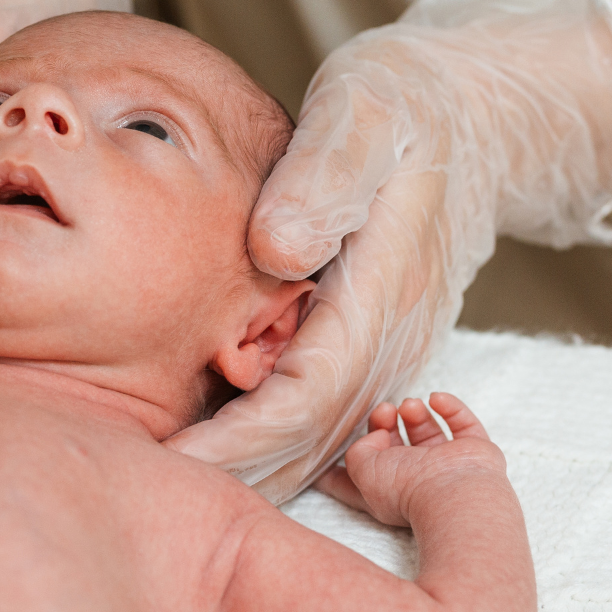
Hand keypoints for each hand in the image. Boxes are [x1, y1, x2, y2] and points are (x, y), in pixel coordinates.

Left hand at [168, 0, 611, 501]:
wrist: (474, 112)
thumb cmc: (402, 103)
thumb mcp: (363, 112)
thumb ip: (323, 177)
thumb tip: (276, 250)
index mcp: (380, 295)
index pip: (303, 398)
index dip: (235, 442)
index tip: (164, 471)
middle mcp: (389, 342)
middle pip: (306, 445)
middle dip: (227, 484)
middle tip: (136, 508)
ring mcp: (383, 353)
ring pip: (311, 446)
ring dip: (243, 480)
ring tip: (154, 502)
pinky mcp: (366, 350)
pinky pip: (313, 422)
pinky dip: (260, 452)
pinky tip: (197, 461)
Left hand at [315, 394, 505, 527]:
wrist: (454, 493)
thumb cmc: (406, 488)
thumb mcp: (362, 470)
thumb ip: (357, 450)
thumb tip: (377, 435)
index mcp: (388, 491)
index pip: (362, 477)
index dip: (345, 465)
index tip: (324, 446)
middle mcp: (418, 479)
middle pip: (397, 446)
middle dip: (385, 423)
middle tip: (384, 410)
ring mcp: (449, 466)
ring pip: (429, 433)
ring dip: (416, 413)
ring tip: (410, 406)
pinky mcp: (476, 452)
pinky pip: (464, 424)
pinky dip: (451, 408)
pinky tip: (436, 398)